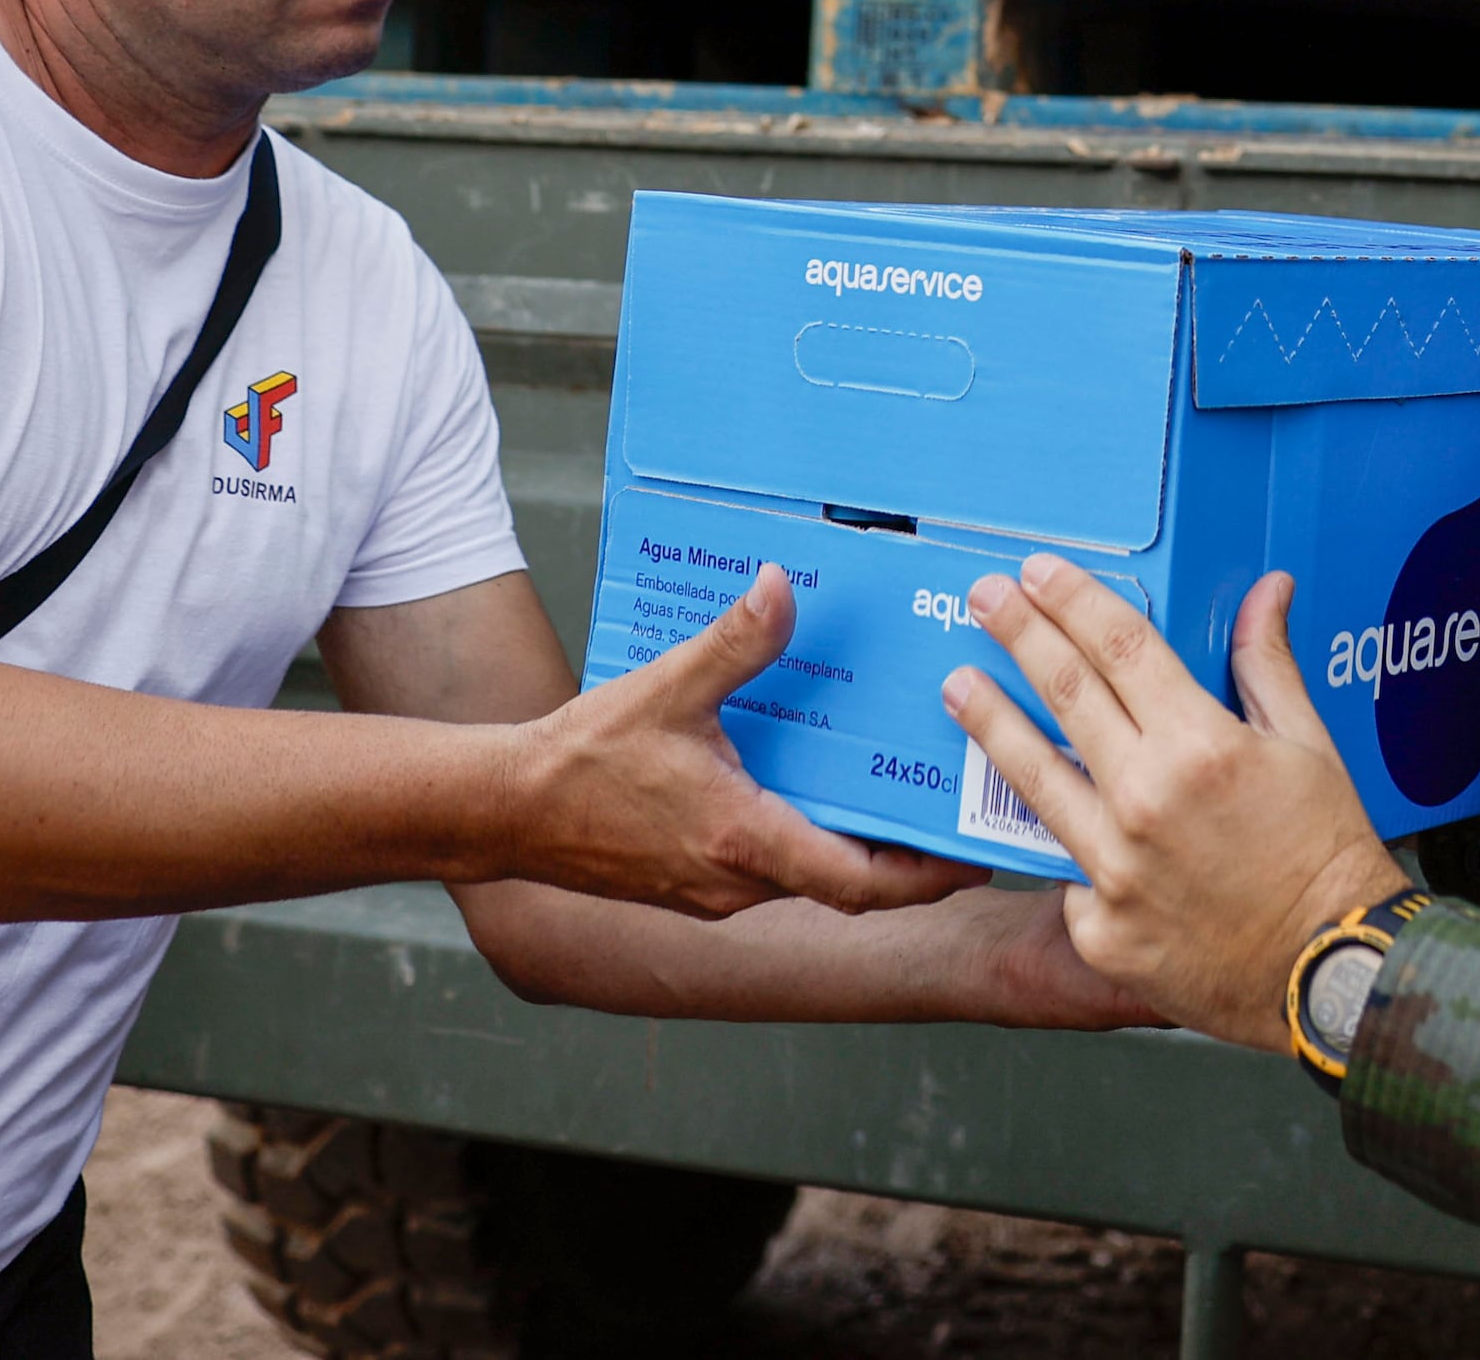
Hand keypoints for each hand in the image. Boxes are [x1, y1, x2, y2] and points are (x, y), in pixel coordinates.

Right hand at [507, 566, 985, 918]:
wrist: (507, 810)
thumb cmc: (582, 759)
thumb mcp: (667, 689)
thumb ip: (734, 642)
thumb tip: (783, 587)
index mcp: (743, 841)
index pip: (859, 884)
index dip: (924, 875)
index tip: (972, 858)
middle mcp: (736, 882)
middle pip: (846, 886)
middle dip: (903, 858)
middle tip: (950, 813)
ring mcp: (713, 891)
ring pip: (807, 879)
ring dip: (853, 848)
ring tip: (895, 795)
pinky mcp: (692, 884)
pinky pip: (770, 871)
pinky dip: (807, 840)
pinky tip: (814, 791)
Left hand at [945, 562, 1408, 1052]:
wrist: (1330, 973)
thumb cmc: (1327, 857)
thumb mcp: (1309, 748)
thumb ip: (1268, 665)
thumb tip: (1267, 590)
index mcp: (1201, 746)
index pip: (1120, 646)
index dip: (1073, 600)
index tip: (1039, 571)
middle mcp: (1145, 800)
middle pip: (1065, 693)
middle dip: (1018, 634)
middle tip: (983, 597)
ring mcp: (1115, 868)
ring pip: (1034, 777)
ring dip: (990, 722)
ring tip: (957, 686)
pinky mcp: (1099, 926)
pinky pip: (1068, 868)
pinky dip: (1064, 839)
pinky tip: (1050, 821)